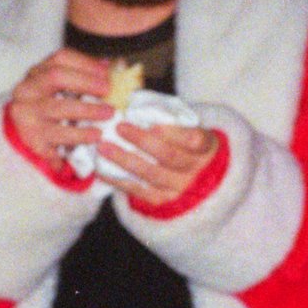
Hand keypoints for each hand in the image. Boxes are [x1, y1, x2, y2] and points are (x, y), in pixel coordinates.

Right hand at [5, 49, 114, 170]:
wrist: (28, 136)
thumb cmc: (51, 107)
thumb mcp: (63, 88)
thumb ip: (87, 76)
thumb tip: (117, 66)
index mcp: (38, 73)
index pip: (61, 58)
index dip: (86, 64)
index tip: (107, 74)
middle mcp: (28, 90)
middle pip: (56, 77)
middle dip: (86, 83)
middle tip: (108, 92)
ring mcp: (27, 114)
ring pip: (58, 108)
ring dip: (87, 111)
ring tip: (108, 116)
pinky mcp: (33, 139)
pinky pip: (57, 138)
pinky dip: (78, 140)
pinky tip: (94, 139)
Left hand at [102, 121, 222, 207]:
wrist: (199, 176)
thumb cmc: (187, 141)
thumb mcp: (190, 128)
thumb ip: (170, 118)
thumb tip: (134, 105)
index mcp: (206, 147)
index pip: (194, 140)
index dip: (174, 133)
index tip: (152, 124)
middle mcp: (195, 170)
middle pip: (169, 156)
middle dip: (142, 141)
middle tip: (120, 127)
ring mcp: (179, 189)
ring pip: (151, 174)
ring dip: (124, 159)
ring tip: (103, 147)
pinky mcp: (162, 201)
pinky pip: (138, 191)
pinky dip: (118, 180)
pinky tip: (101, 168)